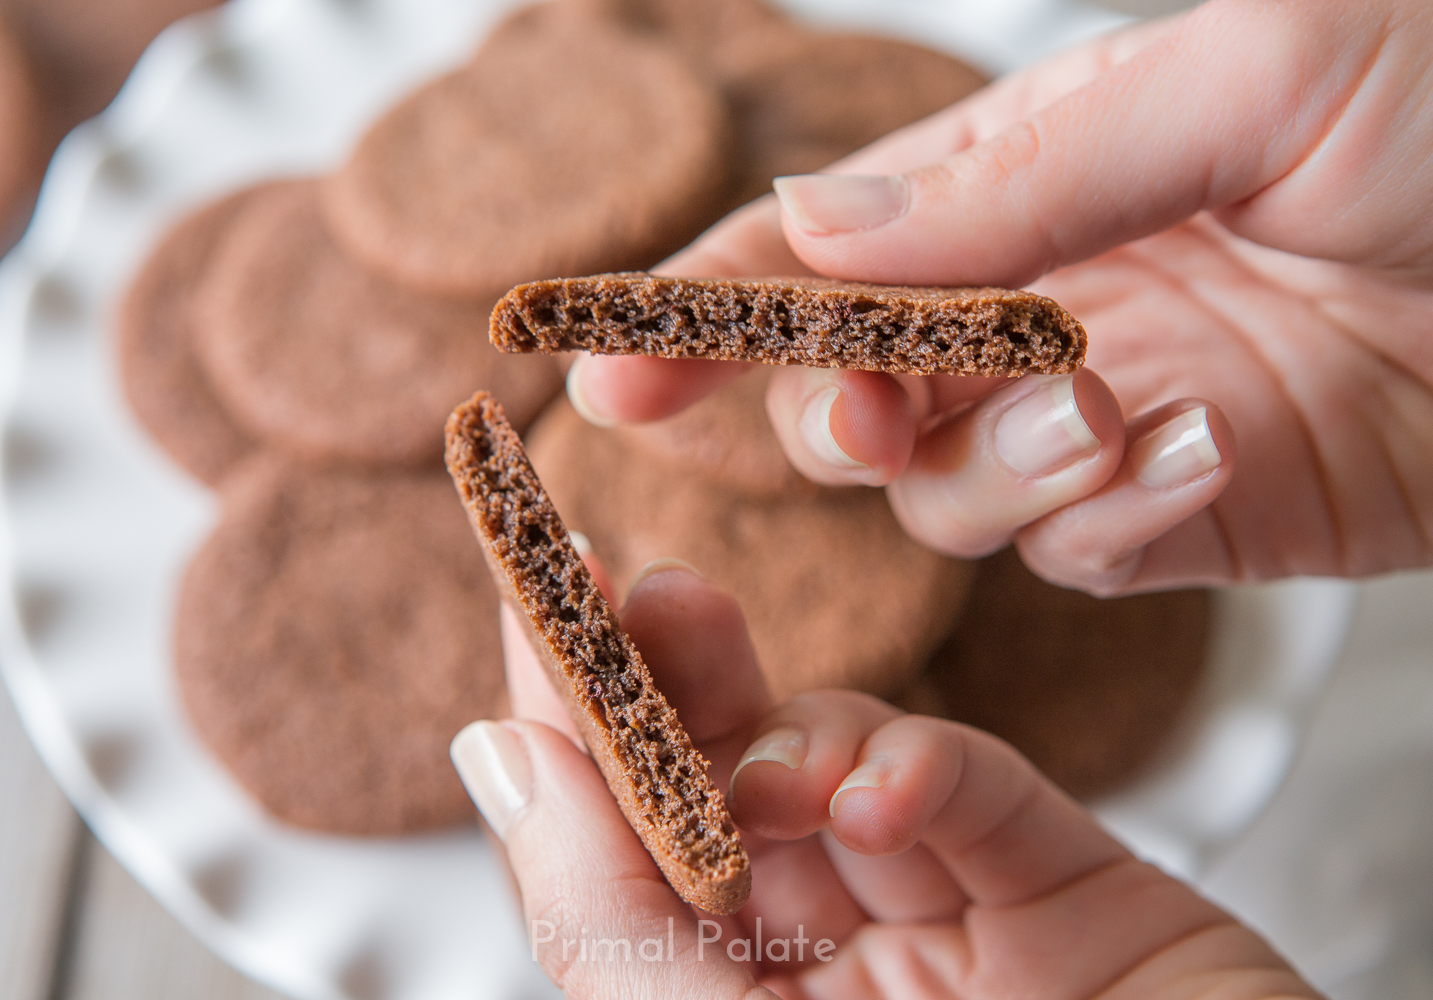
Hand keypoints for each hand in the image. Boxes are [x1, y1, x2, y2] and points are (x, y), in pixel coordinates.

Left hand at [451, 564, 1320, 997]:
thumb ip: (610, 924)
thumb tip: (492, 759)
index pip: (613, 855)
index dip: (564, 726)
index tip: (529, 600)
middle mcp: (820, 970)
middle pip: (714, 786)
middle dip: (659, 678)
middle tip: (609, 572)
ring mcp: (940, 921)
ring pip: (833, 762)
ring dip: (785, 721)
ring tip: (753, 721)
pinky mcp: (1061, 884)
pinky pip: (977, 790)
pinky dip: (924, 771)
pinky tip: (884, 802)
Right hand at [566, 0, 1432, 594]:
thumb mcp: (1245, 76)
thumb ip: (1018, 172)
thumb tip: (813, 224)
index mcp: (1036, 185)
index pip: (822, 258)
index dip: (705, 312)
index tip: (603, 360)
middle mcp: (1050, 310)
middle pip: (855, 397)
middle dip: (830, 415)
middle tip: (865, 413)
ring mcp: (1116, 422)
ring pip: (958, 498)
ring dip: (999, 470)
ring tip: (1106, 412)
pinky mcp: (1198, 517)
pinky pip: (1089, 556)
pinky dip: (1112, 525)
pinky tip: (1197, 453)